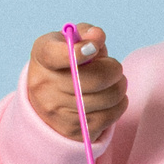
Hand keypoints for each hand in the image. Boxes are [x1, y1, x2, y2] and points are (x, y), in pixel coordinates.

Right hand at [25, 26, 126, 142]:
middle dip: (114, 70)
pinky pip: (109, 117)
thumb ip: (85, 33)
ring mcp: (57, 111)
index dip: (76, 52)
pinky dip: (119, 105)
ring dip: (120, 88)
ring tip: (117, 83)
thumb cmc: (64, 64)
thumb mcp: (68, 42)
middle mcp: (44, 85)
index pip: (54, 55)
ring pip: (106, 99)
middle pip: (93, 80)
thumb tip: (97, 37)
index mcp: (42, 56)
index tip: (93, 47)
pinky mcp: (72, 130)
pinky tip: (114, 99)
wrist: (47, 102)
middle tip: (116, 68)